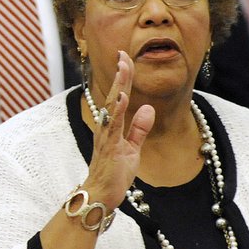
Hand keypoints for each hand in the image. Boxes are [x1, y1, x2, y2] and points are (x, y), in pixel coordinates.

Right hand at [83, 51, 154, 207]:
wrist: (101, 194)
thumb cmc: (114, 173)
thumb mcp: (132, 148)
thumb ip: (138, 129)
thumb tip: (147, 109)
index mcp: (112, 126)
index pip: (119, 96)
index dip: (123, 77)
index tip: (125, 57)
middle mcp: (106, 127)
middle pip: (114, 95)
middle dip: (120, 75)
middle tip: (122, 54)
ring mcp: (107, 136)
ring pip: (113, 106)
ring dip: (119, 86)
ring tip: (123, 68)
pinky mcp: (111, 147)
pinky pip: (114, 126)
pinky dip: (118, 110)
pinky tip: (123, 97)